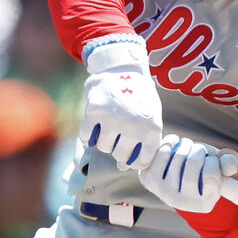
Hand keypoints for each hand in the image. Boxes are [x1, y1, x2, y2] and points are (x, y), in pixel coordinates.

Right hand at [79, 37, 161, 171]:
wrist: (123, 69)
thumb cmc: (139, 98)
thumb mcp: (150, 118)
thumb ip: (141, 144)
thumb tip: (123, 167)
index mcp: (152, 128)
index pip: (141, 161)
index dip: (133, 160)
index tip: (130, 152)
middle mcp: (134, 126)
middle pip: (120, 156)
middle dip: (118, 149)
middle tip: (118, 137)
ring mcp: (114, 119)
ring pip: (102, 147)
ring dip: (104, 140)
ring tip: (109, 127)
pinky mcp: (95, 111)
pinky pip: (86, 137)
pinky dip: (89, 135)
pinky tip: (95, 125)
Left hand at [138, 135, 237, 214]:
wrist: (180, 176)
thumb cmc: (207, 171)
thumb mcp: (225, 169)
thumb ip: (230, 165)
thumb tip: (228, 165)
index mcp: (204, 204)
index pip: (211, 176)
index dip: (214, 162)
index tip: (212, 161)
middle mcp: (182, 202)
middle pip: (193, 163)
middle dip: (199, 150)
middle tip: (199, 152)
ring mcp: (162, 191)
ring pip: (178, 155)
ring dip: (186, 145)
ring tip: (188, 150)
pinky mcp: (149, 178)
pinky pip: (162, 151)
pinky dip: (171, 142)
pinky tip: (175, 146)